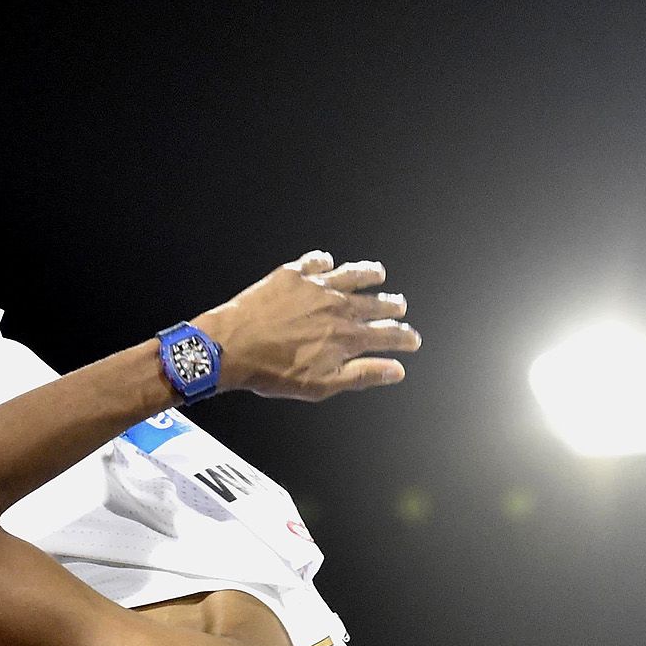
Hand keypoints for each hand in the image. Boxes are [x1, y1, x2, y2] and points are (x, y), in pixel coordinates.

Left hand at [193, 252, 419, 400]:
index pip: (387, 335)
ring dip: (368, 274)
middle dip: (390, 305)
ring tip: (378, 273)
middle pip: (373, 303)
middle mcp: (337, 307)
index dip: (404, 337)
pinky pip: (316, 261)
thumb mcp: (321, 384)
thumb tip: (396, 370)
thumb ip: (361, 375)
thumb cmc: (272, 371)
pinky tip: (327, 261)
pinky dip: (325, 261)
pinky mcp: (292, 275)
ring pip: (352, 275)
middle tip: (399, 305)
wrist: (232, 345)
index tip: (414, 340)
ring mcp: (315, 287)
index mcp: (346, 336)